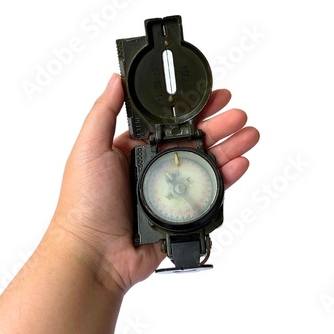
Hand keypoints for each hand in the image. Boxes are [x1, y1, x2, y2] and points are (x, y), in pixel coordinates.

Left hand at [49, 73, 259, 294]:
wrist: (94, 255)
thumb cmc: (84, 203)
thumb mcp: (89, 149)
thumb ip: (103, 112)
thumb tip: (116, 78)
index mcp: (134, 150)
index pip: (170, 123)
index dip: (193, 109)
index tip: (213, 96)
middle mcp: (154, 168)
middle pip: (194, 141)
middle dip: (219, 126)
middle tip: (238, 114)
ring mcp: (170, 192)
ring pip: (206, 164)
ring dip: (230, 148)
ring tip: (249, 134)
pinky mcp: (181, 214)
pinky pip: (209, 193)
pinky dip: (227, 178)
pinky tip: (240, 163)